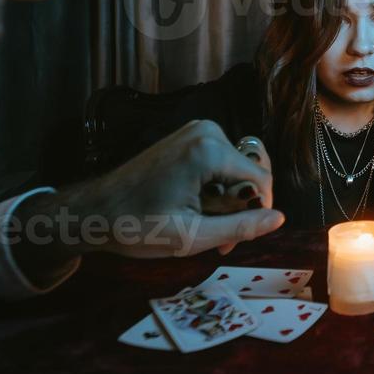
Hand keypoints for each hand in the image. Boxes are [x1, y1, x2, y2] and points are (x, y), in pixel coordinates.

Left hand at [15, 120, 285, 276]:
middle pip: (252, 172)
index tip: (232, 243)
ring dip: (229, 200)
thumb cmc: (136, 226)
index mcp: (209, 150)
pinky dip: (217, 188)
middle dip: (241, 207)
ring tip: (203, 225)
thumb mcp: (192, 237)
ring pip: (239, 169)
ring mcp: (198, 131)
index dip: (255, 214)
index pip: (261, 180)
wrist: (94, 210)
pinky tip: (197, 209)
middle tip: (219, 239)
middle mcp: (208, 131)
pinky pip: (223, 163)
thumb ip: (241, 227)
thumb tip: (279, 218)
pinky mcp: (190, 137)